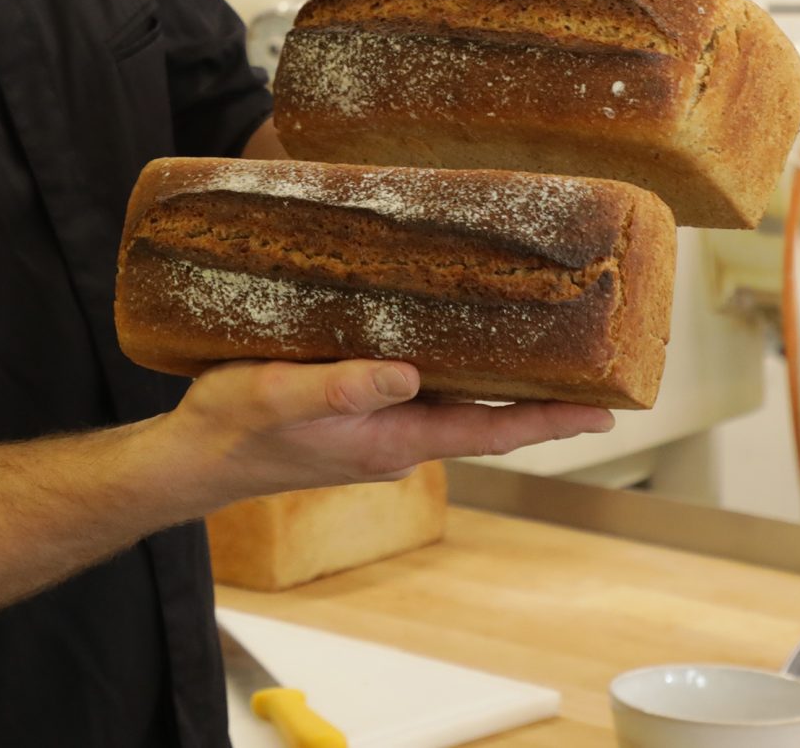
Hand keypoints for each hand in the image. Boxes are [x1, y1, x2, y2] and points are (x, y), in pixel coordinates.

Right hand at [168, 359, 614, 501]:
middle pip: (488, 416)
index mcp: (392, 440)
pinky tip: (457, 340)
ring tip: (549, 347)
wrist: (192, 460)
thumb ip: (341, 385)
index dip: (550, 420)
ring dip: (501, 381)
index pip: (490, 430)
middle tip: (599, 368)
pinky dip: (455, 370)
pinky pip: (424, 393)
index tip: (606, 414)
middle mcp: (398, 440)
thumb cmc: (232, 427)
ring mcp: (381, 431)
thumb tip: (407, 374)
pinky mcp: (360, 415)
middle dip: (543, 397)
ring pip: (458, 403)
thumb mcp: (279, 394)